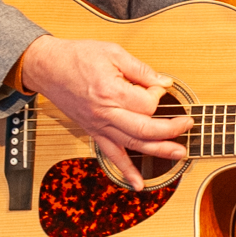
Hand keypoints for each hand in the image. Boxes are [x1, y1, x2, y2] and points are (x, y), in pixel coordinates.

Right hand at [21, 35, 192, 190]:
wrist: (48, 68)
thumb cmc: (78, 56)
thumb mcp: (113, 52)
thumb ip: (141, 69)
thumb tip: (164, 82)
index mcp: (110, 91)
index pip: (147, 103)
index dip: (158, 95)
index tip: (157, 86)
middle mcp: (105, 113)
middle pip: (144, 129)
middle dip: (170, 130)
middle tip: (188, 125)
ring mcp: (98, 126)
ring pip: (132, 144)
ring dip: (158, 151)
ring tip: (180, 154)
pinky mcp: (93, 132)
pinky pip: (111, 155)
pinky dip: (125, 171)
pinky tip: (138, 184)